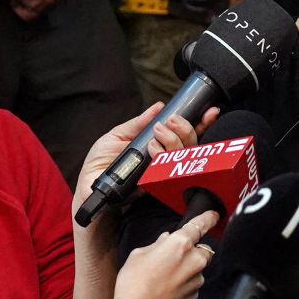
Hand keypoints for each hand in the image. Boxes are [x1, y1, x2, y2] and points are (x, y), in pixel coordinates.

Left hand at [72, 102, 221, 215]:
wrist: (89, 190)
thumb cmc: (99, 166)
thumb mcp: (115, 137)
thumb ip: (137, 123)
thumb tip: (158, 107)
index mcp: (157, 146)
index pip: (183, 134)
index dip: (199, 123)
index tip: (208, 112)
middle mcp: (165, 160)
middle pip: (190, 143)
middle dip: (185, 128)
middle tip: (171, 122)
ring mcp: (164, 173)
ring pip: (185, 155)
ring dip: (174, 140)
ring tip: (157, 134)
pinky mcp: (160, 186)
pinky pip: (174, 171)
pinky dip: (167, 156)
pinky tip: (155, 149)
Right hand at [114, 210, 217, 298]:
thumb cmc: (134, 285)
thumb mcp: (138, 255)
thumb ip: (157, 245)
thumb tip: (165, 241)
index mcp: (180, 244)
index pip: (200, 225)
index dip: (208, 219)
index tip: (213, 216)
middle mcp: (194, 260)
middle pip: (201, 249)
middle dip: (191, 251)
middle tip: (172, 258)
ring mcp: (196, 279)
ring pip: (197, 268)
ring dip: (186, 269)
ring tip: (164, 278)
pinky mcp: (195, 296)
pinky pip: (192, 284)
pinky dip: (183, 285)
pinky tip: (166, 290)